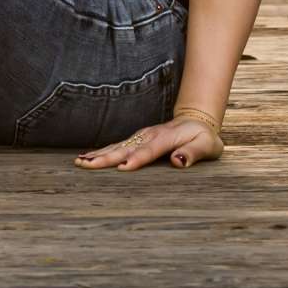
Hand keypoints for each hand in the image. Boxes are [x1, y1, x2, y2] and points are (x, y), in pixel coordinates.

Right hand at [72, 115, 222, 171]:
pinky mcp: (136, 139)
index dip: (136, 159)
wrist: (197, 120)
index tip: (122, 167)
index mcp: (166, 138)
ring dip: (99, 154)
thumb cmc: (203, 138)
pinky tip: (86, 158)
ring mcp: (141, 136)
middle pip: (126, 148)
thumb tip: (178, 162)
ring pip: (117, 146)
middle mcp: (149, 136)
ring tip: (80, 162)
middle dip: (106, 157)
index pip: (149, 151)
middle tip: (87, 165)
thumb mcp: (207, 146)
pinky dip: (101, 152)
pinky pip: (117, 146)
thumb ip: (193, 153)